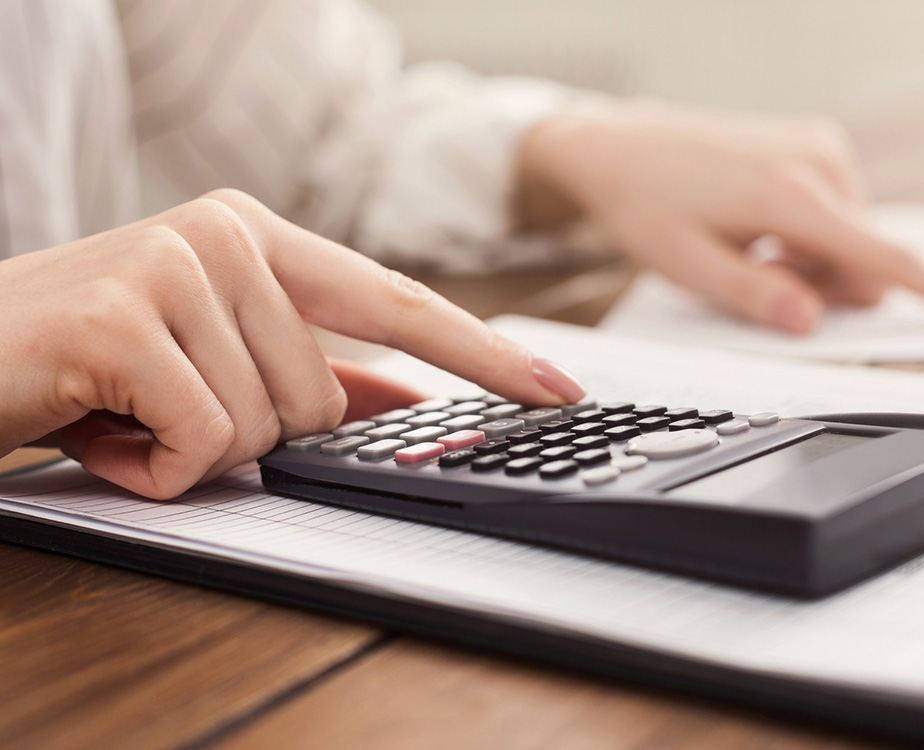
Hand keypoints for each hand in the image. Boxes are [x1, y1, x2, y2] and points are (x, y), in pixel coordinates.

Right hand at [0, 190, 585, 498]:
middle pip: (327, 398)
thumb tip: (399, 397)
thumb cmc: (84, 362)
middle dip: (252, 433)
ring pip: (269, 426)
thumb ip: (305, 367)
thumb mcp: (208, 358)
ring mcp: (176, 263)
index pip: (399, 303)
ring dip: (195, 450)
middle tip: (167, 406)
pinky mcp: (124, 314)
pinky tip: (105, 430)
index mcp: (258, 236)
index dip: (484, 352)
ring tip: (128, 412)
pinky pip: (206, 442)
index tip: (554, 388)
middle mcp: (227, 235)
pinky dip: (155, 469)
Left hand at [518, 102, 923, 332]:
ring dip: (812, 265)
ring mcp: (820, 150)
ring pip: (853, 244)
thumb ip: (752, 297)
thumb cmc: (645, 203)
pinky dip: (807, 237)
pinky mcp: (814, 147)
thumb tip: (810, 321)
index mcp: (791, 197)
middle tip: (757, 279)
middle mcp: (820, 164)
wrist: (620, 146)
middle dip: (823, 291)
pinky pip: (838, 216)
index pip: (885, 260)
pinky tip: (758, 225)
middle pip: (867, 265)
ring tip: (750, 247)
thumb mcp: (685, 266)